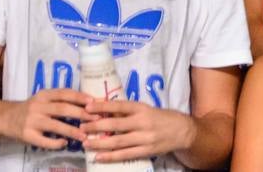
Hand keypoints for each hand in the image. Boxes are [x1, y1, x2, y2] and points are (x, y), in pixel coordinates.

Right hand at [0, 88, 90, 150]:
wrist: (6, 118)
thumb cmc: (31, 109)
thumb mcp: (43, 99)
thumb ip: (60, 100)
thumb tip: (87, 104)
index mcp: (44, 95)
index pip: (64, 93)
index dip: (79, 97)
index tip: (94, 101)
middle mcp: (38, 106)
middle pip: (62, 108)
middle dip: (81, 114)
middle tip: (96, 119)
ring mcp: (32, 121)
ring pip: (55, 125)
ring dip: (72, 131)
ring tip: (85, 136)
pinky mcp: (27, 135)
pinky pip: (44, 141)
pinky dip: (56, 143)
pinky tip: (65, 143)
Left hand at [80, 99, 195, 162]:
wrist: (181, 131)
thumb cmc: (158, 117)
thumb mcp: (143, 108)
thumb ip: (126, 111)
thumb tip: (103, 110)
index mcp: (140, 108)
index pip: (118, 106)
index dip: (102, 106)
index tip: (87, 107)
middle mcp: (142, 122)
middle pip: (115, 126)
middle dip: (96, 127)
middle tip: (82, 127)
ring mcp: (144, 138)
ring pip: (118, 142)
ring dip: (100, 143)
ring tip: (85, 143)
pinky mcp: (146, 151)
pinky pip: (125, 155)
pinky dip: (110, 157)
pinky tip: (98, 157)